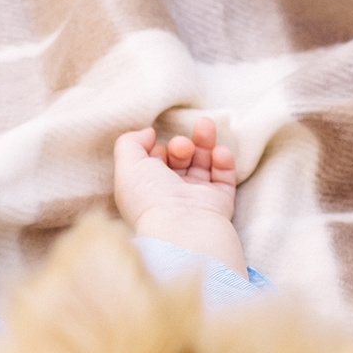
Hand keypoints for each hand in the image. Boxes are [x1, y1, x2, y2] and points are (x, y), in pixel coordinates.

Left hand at [113, 116, 246, 273]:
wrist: (183, 228)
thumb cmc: (150, 198)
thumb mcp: (127, 164)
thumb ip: (130, 142)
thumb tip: (148, 132)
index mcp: (146, 189)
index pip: (153, 160)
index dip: (154, 148)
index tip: (155, 148)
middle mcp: (171, 194)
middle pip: (179, 159)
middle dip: (180, 145)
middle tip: (181, 147)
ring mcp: (196, 198)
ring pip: (202, 163)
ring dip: (204, 141)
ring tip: (205, 125)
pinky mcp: (219, 202)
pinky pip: (224, 176)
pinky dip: (223, 160)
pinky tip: (218, 151)